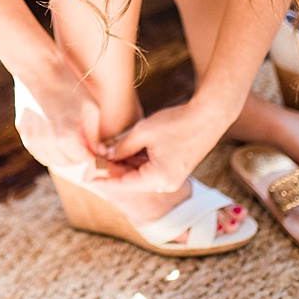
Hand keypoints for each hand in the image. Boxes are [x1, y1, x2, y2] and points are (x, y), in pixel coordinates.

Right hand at [13, 71, 101, 168]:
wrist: (39, 69)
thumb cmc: (69, 87)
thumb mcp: (91, 109)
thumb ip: (94, 135)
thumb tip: (100, 153)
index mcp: (66, 137)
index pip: (83, 161)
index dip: (93, 157)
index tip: (98, 152)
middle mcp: (47, 142)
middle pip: (67, 164)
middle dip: (79, 158)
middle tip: (87, 147)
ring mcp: (32, 138)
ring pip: (50, 161)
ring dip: (63, 157)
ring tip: (73, 143)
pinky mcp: (23, 132)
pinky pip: (37, 151)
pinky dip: (48, 151)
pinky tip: (57, 140)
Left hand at [93, 102, 228, 195]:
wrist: (210, 115)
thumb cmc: (178, 122)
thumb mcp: (143, 132)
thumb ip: (121, 147)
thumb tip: (106, 155)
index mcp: (158, 178)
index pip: (124, 184)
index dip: (104, 179)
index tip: (88, 177)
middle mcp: (166, 184)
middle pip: (133, 182)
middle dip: (115, 171)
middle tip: (96, 162)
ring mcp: (174, 178)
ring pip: (143, 176)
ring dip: (128, 166)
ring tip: (111, 154)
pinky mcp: (178, 170)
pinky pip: (153, 171)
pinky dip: (141, 163)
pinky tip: (130, 152)